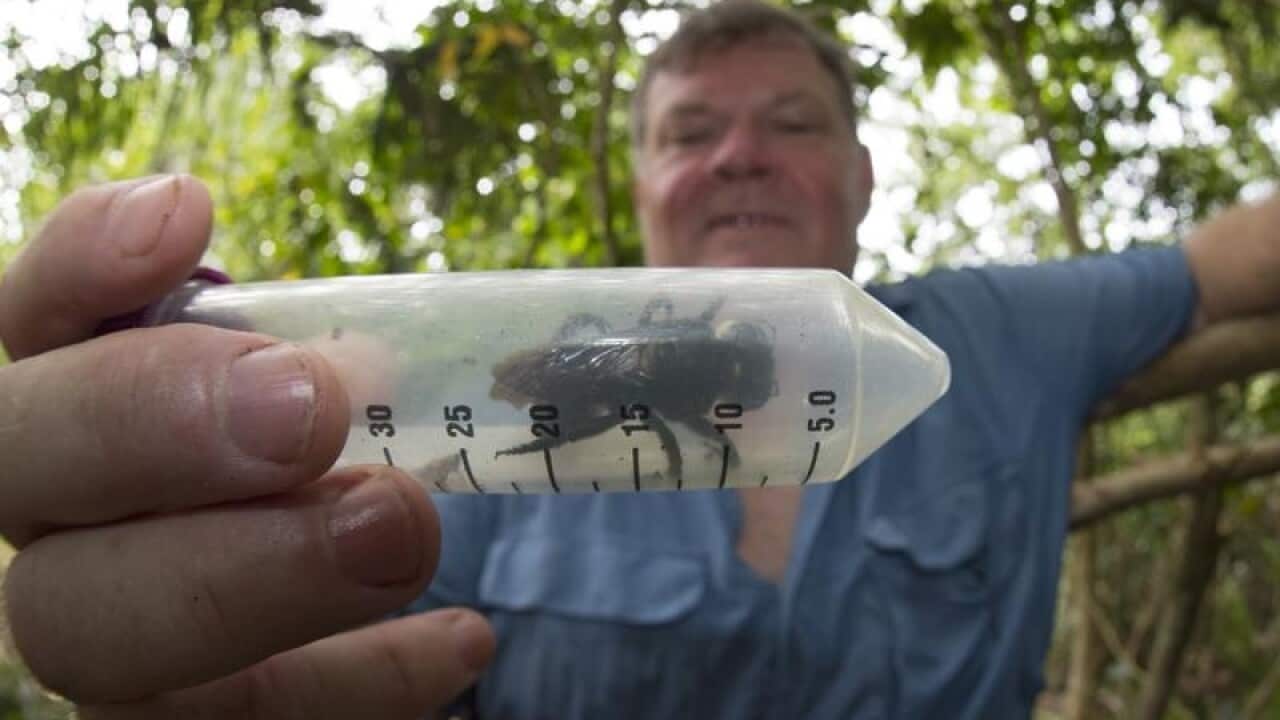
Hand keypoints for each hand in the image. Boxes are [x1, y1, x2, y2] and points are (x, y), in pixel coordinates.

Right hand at [0, 175, 493, 717]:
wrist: (371, 592)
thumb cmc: (349, 463)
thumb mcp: (349, 391)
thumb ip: (329, 363)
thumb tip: (359, 361)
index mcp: (89, 405)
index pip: (32, 324)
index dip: (80, 267)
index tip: (194, 213)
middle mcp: (64, 516)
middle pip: (17, 470)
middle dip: (156, 423)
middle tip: (312, 408)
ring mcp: (108, 630)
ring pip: (92, 630)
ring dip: (253, 574)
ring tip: (404, 527)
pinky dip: (356, 684)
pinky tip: (464, 639)